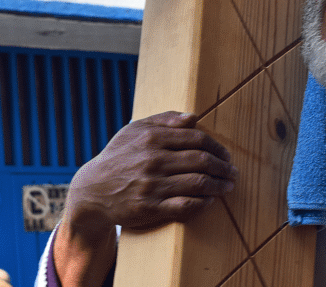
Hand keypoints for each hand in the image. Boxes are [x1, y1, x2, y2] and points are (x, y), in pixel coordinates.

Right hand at [53, 111, 236, 286]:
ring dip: (219, 185)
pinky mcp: (149, 208)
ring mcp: (151, 185)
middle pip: (202, 161)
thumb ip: (165, 120)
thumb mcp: (134, 130)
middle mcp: (153, 161)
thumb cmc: (119, 156)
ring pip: (198, 183)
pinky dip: (202, 203)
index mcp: (152, 138)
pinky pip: (185, 206)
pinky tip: (210, 200)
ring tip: (228, 187)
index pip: (197, 139)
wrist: (92, 190)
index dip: (217, 147)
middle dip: (224, 167)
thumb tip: (194, 117)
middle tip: (233, 172)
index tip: (227, 155)